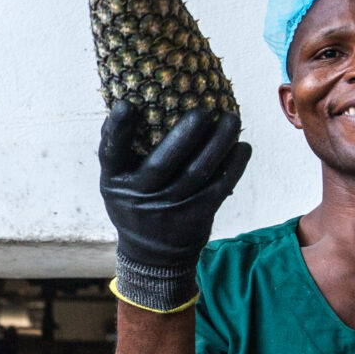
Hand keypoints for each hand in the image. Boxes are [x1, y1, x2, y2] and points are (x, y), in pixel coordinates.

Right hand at [98, 102, 249, 310]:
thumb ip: (118, 149)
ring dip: (219, 144)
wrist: (153, 254)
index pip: (111, 153)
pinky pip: (219, 188)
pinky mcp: (197, 216)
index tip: (128, 104)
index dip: (118, 129)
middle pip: (163, 163)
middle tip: (203, 110)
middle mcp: (141, 196)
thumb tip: (127, 99)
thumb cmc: (133, 202)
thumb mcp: (115, 181)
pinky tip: (243, 147)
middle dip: (185, 135)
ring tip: (232, 119)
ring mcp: (170, 208)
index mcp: (115, 181)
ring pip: (198, 172)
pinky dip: (234, 167)